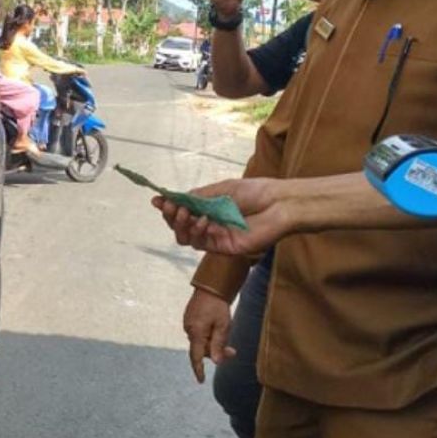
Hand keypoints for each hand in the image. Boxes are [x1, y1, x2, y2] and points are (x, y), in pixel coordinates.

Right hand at [152, 177, 290, 255]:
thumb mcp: (222, 189)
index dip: (168, 207)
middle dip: (171, 217)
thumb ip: (198, 195)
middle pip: (180, 227)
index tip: (157, 200)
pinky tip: (205, 220)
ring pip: (186, 238)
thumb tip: (174, 197)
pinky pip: (202, 244)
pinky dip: (199, 231)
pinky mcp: (225, 248)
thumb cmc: (256, 192)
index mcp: (210, 209)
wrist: (279, 203)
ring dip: (181, 225)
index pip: (182, 211)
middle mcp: (211, 224)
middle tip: (171, 207)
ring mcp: (217, 237)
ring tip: (186, 214)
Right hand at [182, 288, 234, 382]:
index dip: (198, 370)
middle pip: (201, 349)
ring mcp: (188, 323)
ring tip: (227, 334)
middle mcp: (189, 329)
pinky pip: (199, 332)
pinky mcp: (190, 318)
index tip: (201, 381)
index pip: (196, 357)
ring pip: (201, 341)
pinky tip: (218, 328)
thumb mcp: (223, 325)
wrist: (211, 285)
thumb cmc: (218, 305)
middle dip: (216, 352)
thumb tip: (216, 362)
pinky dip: (208, 335)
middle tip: (233, 352)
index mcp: (196, 332)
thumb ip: (218, 344)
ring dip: (213, 343)